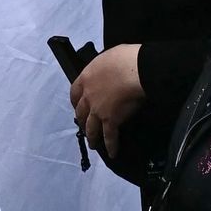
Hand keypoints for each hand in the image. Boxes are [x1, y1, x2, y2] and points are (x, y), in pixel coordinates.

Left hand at [70, 44, 144, 159]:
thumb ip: (102, 70)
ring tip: (93, 144)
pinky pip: (109, 137)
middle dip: (82, 121)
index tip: (77, 105)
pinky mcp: (111, 120)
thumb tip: (106, 72)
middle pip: (81, 112)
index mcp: (86, 77)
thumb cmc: (124, 58)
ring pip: (90, 128)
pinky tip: (112, 153)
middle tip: (84, 127)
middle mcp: (88, 96)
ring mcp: (98, 110)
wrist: (135, 70)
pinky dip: (110, 146)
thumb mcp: (106, 58)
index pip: (74, 92)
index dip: (75, 100)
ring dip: (91, 137)